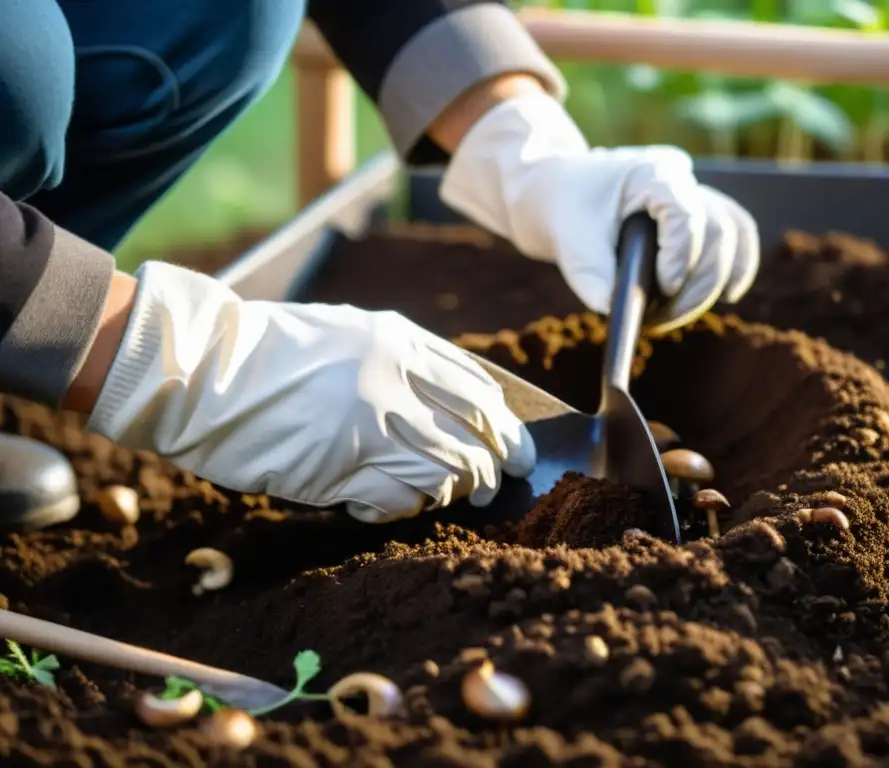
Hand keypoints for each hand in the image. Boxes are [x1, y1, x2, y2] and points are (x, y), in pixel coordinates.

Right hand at [85, 262, 534, 522]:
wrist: (204, 370)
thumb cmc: (274, 353)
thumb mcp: (352, 334)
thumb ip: (405, 362)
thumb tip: (455, 405)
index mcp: (401, 343)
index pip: (479, 392)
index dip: (506, 427)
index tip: (516, 449)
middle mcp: (396, 381)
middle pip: (473, 436)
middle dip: (493, 467)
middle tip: (494, 487)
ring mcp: (371, 425)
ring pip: (445, 473)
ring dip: (451, 492)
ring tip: (442, 497)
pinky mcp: (342, 467)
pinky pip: (397, 500)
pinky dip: (401, 508)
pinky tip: (384, 505)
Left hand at [440, 91, 758, 333]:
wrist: (554, 191)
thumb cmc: (561, 208)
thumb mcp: (567, 241)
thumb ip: (590, 274)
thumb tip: (613, 310)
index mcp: (650, 172)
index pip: (686, 213)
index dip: (681, 254)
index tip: (664, 288)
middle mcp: (680, 177)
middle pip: (717, 229)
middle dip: (698, 282)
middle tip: (662, 318)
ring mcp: (691, 193)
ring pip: (731, 232)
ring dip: (714, 281)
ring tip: (676, 314)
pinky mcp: (693, 214)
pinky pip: (730, 233)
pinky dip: (734, 264)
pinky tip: (729, 294)